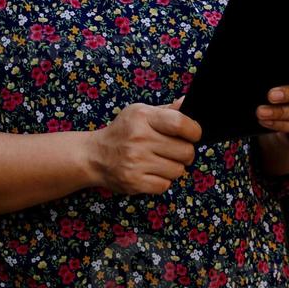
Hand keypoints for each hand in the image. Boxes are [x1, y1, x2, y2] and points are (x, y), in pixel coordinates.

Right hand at [87, 97, 202, 195]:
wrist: (94, 156)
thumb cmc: (123, 132)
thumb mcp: (140, 113)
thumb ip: (167, 110)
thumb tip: (188, 102)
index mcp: (142, 117)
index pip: (180, 124)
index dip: (194, 131)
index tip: (192, 134)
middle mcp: (139, 138)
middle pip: (185, 151)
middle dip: (185, 152)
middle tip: (174, 150)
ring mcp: (136, 162)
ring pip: (178, 171)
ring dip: (173, 167)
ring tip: (160, 161)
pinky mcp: (134, 182)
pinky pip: (165, 185)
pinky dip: (162, 180)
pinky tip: (151, 172)